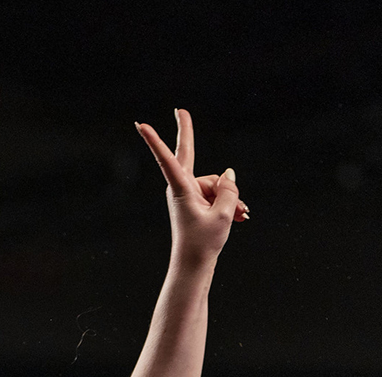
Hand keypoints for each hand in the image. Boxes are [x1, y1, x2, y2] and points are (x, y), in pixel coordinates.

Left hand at [136, 109, 246, 265]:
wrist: (195, 263)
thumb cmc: (204, 241)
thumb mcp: (223, 214)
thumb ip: (228, 190)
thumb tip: (228, 174)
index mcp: (181, 189)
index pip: (168, 160)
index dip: (156, 141)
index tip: (141, 126)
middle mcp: (182, 188)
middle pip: (190, 157)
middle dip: (187, 132)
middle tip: (179, 109)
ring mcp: (189, 193)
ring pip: (216, 184)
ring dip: (230, 199)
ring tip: (237, 217)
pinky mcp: (197, 200)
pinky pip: (218, 193)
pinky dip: (230, 204)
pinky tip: (240, 217)